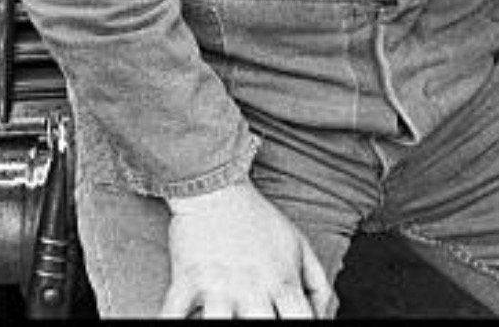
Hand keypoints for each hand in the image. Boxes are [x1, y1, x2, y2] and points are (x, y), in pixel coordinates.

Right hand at [159, 181, 333, 318]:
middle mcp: (251, 288)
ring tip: (221, 320)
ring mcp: (217, 285)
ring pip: (217, 324)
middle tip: (253, 322)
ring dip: (218, 325)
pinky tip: (180, 321)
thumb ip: (319, 286)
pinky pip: (173, 312)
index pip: (300, 322)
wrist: (214, 186)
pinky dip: (172, 320)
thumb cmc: (257, 218)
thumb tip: (327, 316)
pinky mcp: (186, 279)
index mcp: (281, 282)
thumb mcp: (300, 246)